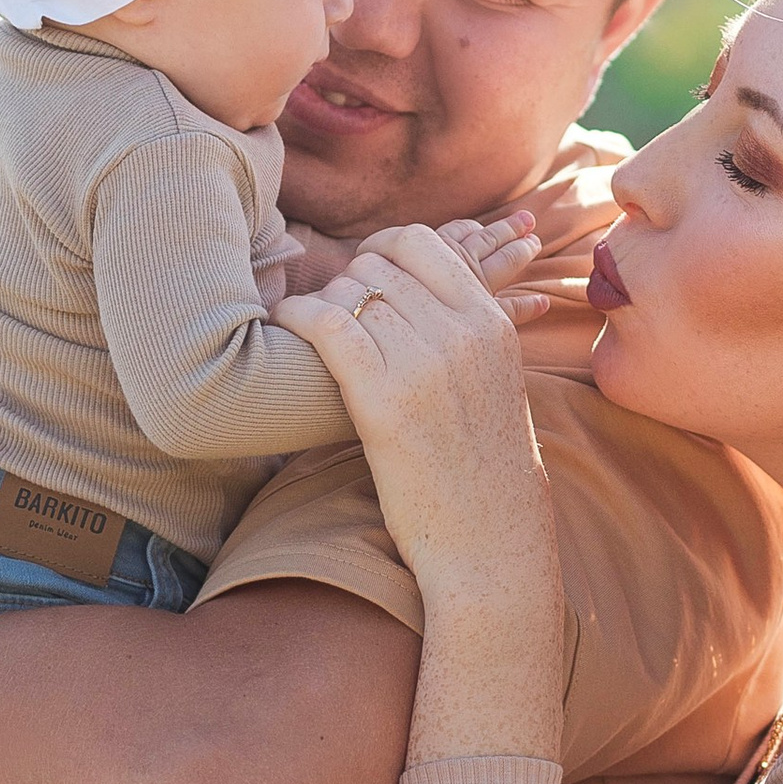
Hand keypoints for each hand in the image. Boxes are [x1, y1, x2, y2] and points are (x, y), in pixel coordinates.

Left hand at [275, 227, 558, 619]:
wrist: (491, 539)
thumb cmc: (485, 469)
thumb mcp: (497, 382)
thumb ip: (467, 331)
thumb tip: (425, 295)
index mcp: (491, 323)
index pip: (422, 244)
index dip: (380, 249)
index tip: (362, 271)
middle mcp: (462, 333)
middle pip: (379, 267)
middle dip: (345, 282)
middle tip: (328, 311)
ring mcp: (424, 363)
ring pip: (350, 292)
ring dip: (320, 302)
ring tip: (307, 326)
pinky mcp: (384, 400)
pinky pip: (327, 325)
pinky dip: (297, 316)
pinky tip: (284, 324)